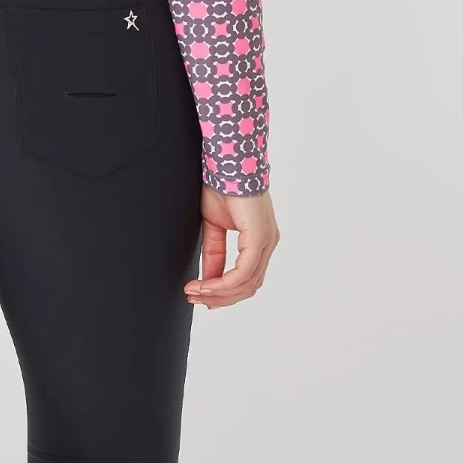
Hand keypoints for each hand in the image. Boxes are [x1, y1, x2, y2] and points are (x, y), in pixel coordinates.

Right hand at [185, 185, 279, 308]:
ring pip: (246, 284)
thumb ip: (214, 253)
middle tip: (196, 298)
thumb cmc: (221, 186)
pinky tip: (206, 285)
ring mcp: (266, 242)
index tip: (200, 296)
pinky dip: (223, 283)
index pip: (246, 278)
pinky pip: (244, 272)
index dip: (223, 292)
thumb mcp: (213, 226)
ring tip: (196, 292)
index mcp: (258, 240)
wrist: (227, 164)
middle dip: (219, 297)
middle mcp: (266, 244)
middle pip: (248, 287)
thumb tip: (207, 278)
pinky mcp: (260, 238)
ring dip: (218, 293)